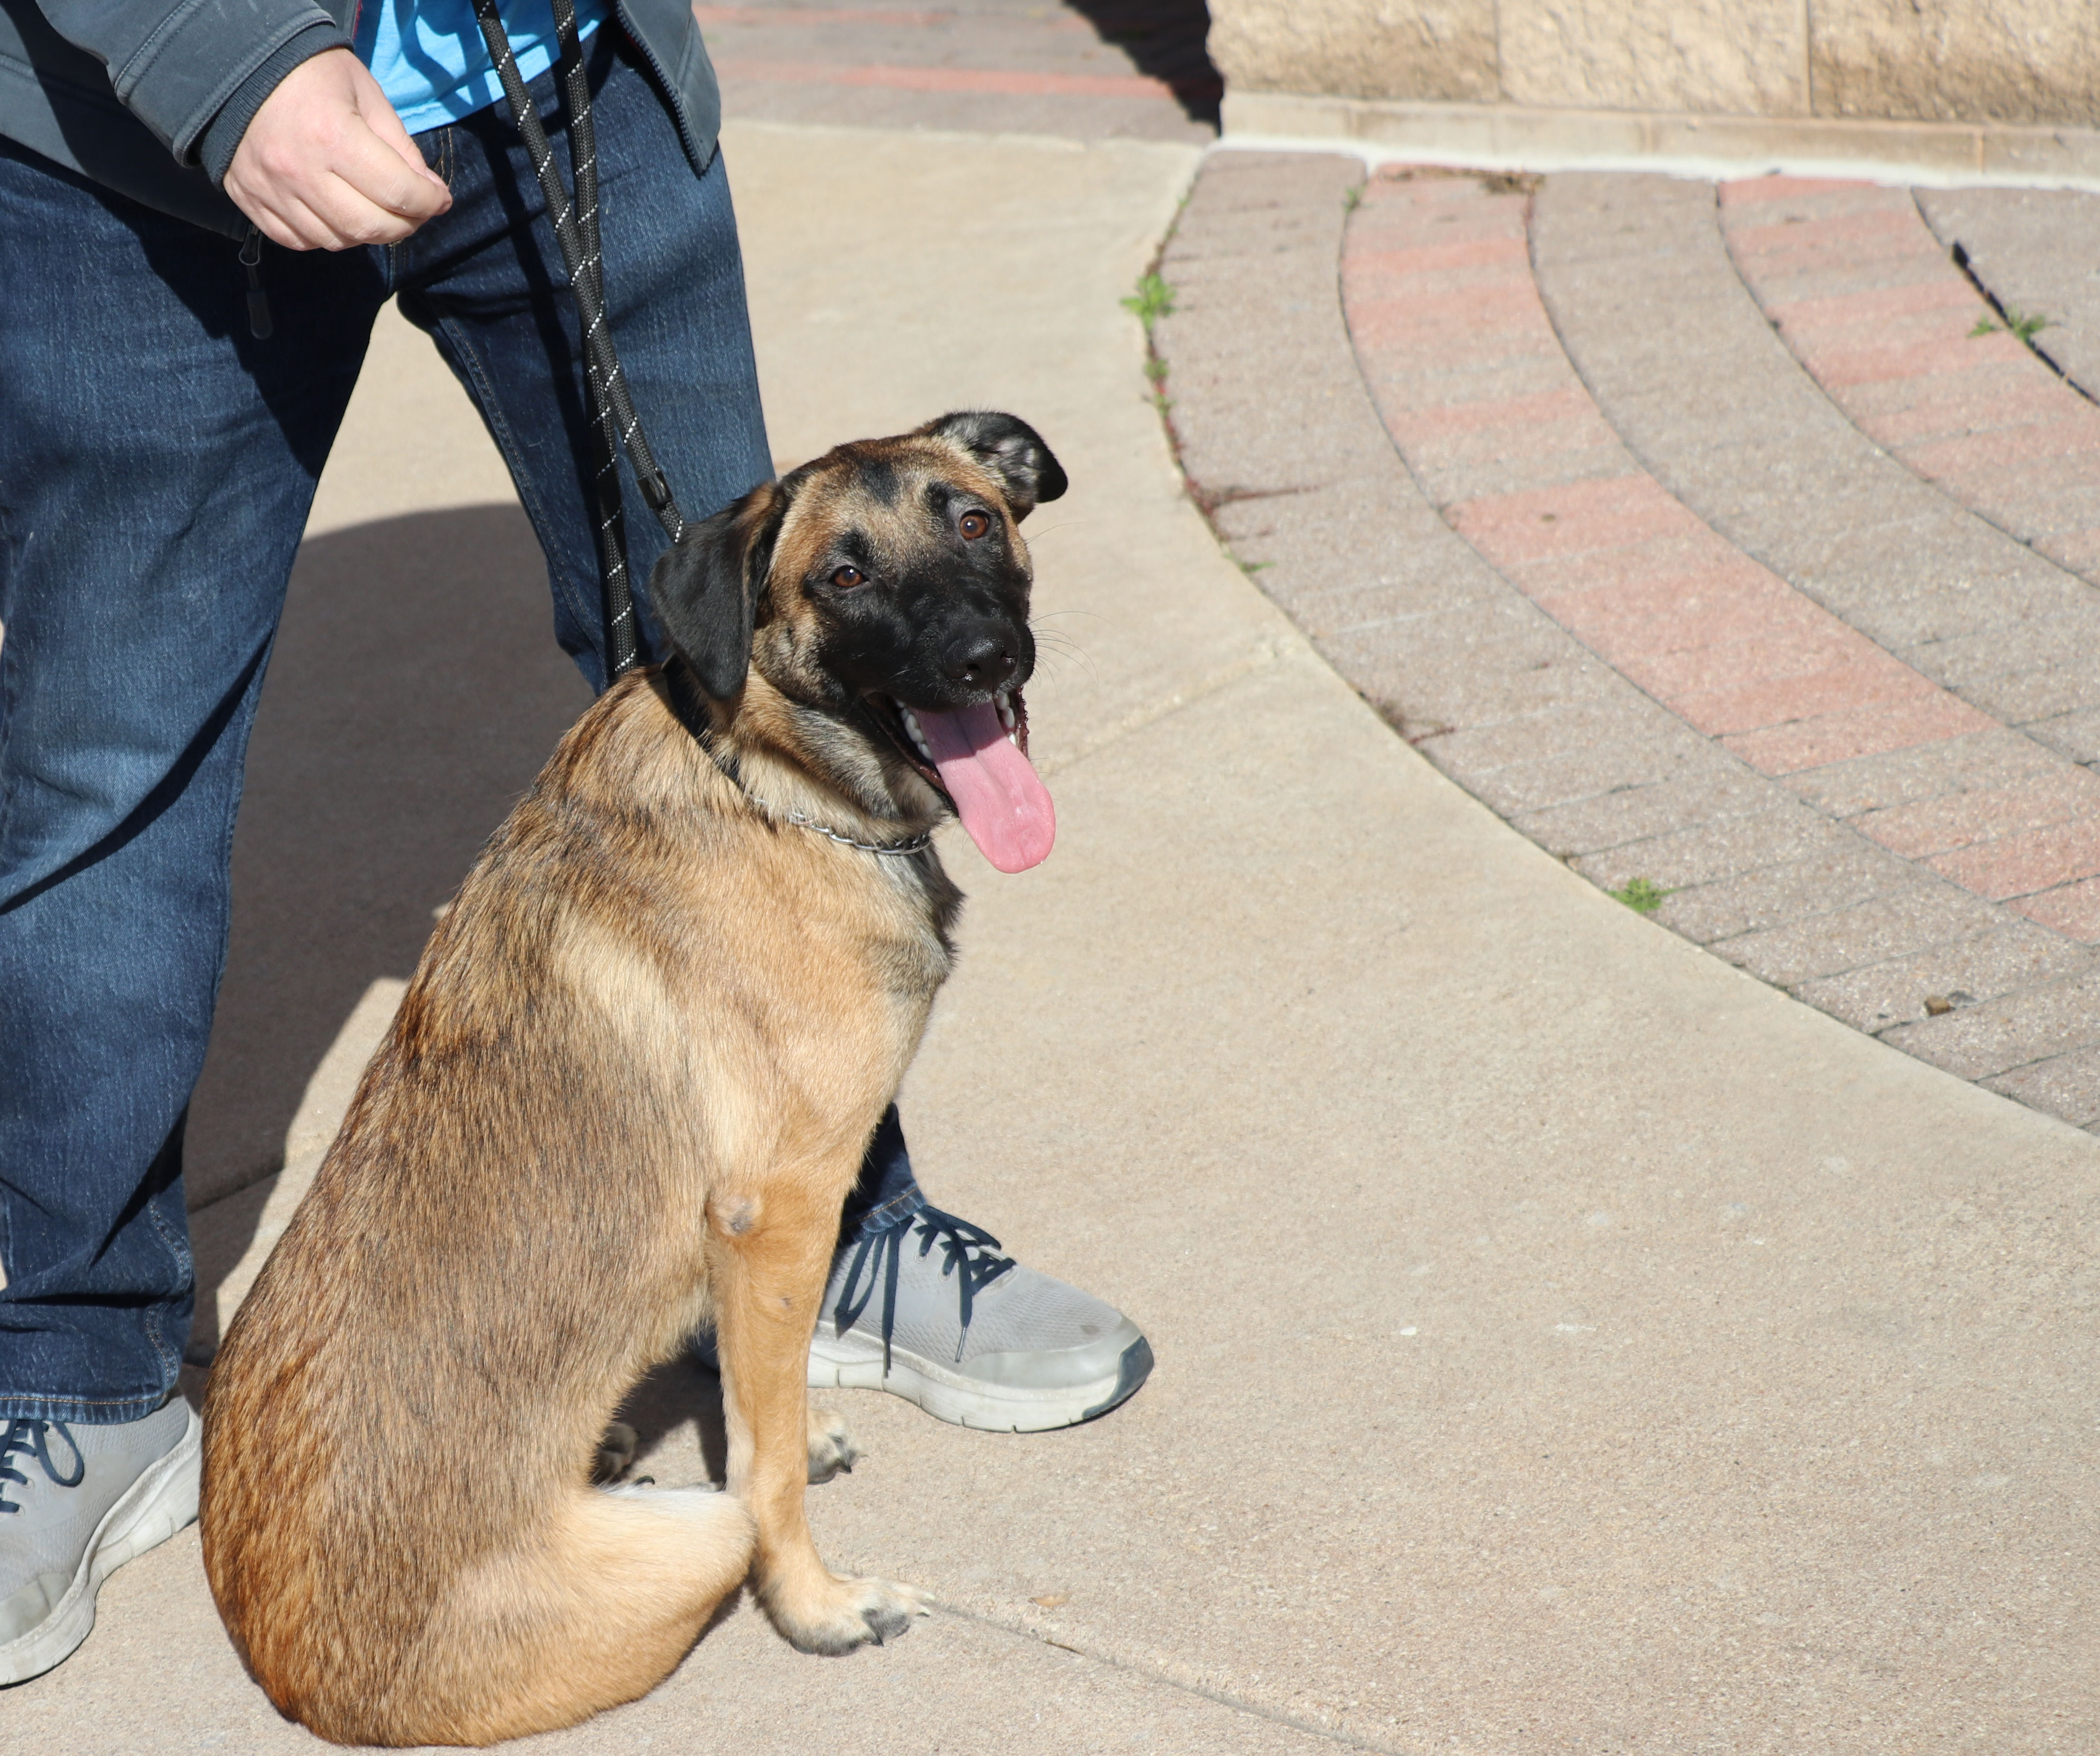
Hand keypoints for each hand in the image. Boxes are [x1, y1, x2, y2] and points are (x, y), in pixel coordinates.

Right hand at [225, 49, 451, 250]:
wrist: (233, 64)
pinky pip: (299, 240)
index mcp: (332, 135)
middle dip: (404, 225)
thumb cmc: (308, 73)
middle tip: (413, 211)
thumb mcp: (365, 94)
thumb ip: (400, 147)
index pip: (398, 193)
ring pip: (336, 240)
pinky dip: (326, 235)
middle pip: (369, 227)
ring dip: (366, 233)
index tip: (438, 199)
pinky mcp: (249, 199)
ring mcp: (270, 189)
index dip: (429, 202)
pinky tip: (336, 213)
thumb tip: (429, 192)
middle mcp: (299, 170)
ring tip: (376, 210)